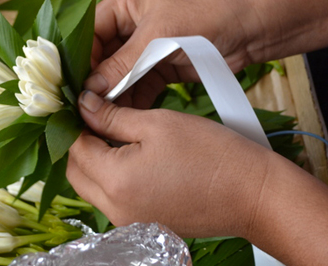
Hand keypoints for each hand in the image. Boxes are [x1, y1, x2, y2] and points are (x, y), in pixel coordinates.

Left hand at [67, 90, 277, 238]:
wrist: (253, 195)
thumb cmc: (211, 154)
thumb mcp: (157, 123)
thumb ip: (112, 116)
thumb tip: (83, 106)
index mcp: (115, 182)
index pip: (74, 148)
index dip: (77, 121)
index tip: (87, 102)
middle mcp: (115, 209)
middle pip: (77, 171)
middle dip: (81, 142)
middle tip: (100, 116)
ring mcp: (128, 221)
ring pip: (92, 187)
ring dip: (96, 161)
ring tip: (118, 133)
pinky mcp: (143, 223)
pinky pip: (113, 199)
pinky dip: (113, 177)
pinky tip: (133, 155)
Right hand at [85, 0, 261, 108]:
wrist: (252, 28)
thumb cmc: (204, 18)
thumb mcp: (157, 39)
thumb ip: (121, 66)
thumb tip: (88, 92)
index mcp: (123, 5)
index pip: (88, 34)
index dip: (78, 61)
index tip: (72, 90)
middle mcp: (130, 26)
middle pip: (100, 59)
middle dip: (94, 85)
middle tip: (84, 112)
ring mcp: (145, 49)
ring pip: (118, 77)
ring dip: (112, 98)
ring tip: (101, 122)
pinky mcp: (160, 68)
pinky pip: (138, 88)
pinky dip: (132, 103)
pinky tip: (124, 121)